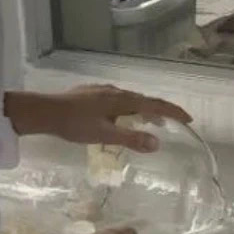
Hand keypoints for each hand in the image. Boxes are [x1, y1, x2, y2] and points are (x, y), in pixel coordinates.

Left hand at [5, 85, 191, 151]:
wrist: (45, 111)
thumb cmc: (74, 124)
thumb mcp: (104, 135)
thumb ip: (131, 139)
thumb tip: (157, 143)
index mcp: (122, 100)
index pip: (155, 104)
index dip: (173, 111)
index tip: (188, 119)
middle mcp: (115, 91)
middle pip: (144, 100)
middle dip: (160, 111)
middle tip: (172, 124)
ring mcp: (102, 91)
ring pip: (130, 100)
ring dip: (143, 111)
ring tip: (148, 123)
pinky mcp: (91, 94)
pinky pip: (118, 101)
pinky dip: (128, 110)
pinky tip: (119, 119)